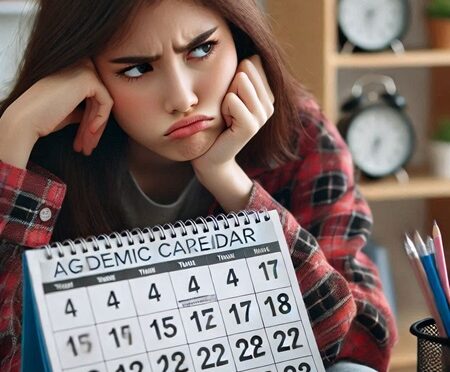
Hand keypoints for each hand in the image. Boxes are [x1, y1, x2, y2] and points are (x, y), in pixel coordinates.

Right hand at [1, 59, 112, 160]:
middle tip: (88, 147)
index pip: (91, 97)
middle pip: (98, 101)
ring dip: (97, 128)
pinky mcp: (88, 78)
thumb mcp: (68, 111)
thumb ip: (82, 109)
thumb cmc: (43, 117)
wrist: (27, 119)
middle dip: (94, 127)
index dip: (91, 120)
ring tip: (87, 147)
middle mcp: (78, 65)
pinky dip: (101, 119)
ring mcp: (83, 69)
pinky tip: (90, 131)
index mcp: (72, 71)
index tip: (86, 140)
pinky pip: (106, 102)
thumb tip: (95, 115)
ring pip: (103, 103)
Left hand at [191, 54, 273, 211]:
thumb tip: (249, 55)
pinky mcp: (251, 126)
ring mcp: (262, 116)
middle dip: (230, 85)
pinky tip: (225, 123)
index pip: (254, 61)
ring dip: (225, 97)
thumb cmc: (217, 122)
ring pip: (240, 82)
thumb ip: (241, 74)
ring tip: (226, 115)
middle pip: (247, 69)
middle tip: (227, 108)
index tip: (231, 98)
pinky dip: (223, 108)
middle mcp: (270, 104)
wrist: (212, 155)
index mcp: (267, 94)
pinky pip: (232, 100)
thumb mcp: (229, 92)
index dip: (235, 76)